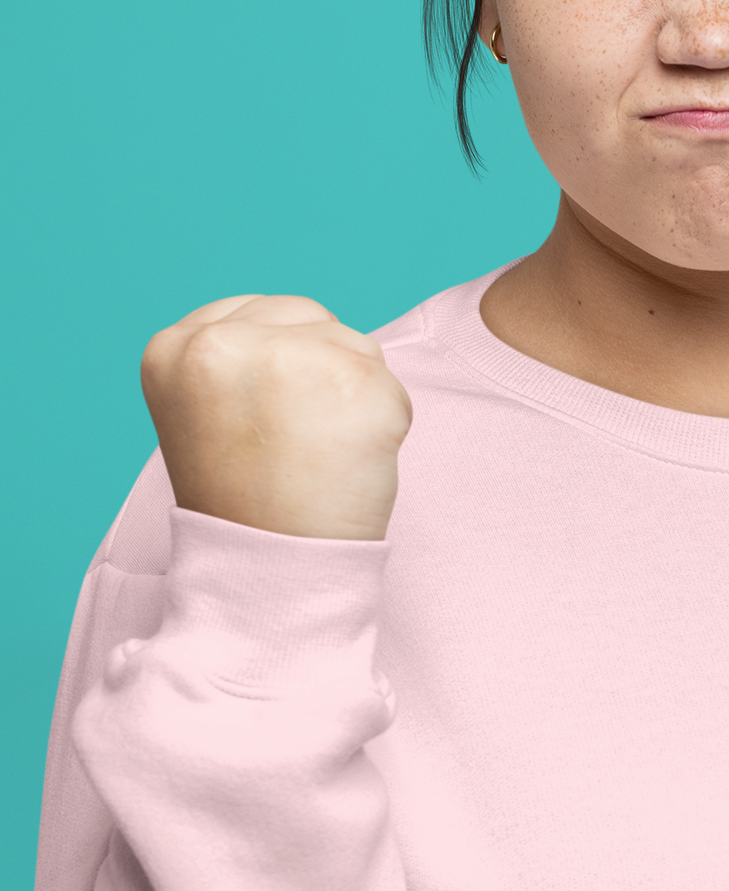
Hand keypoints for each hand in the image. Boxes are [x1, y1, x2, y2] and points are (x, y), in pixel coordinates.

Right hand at [140, 295, 412, 539]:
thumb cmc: (244, 503)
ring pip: (357, 347)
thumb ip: (238, 358)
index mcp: (173, 347)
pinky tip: (348, 466)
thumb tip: (304, 324)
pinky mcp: (356, 382)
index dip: (278, 368)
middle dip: (318, 372)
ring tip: (315, 456)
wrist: (271, 576)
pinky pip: (393, 388)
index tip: (265, 422)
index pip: (262, 314)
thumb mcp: (204, 413)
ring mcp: (291, 358)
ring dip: (353, 398)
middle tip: (293, 445)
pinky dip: (386, 426)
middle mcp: (223, 342)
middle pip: (311, 320)